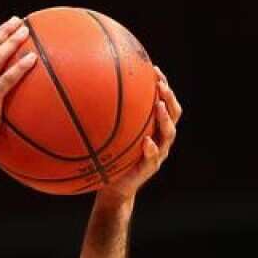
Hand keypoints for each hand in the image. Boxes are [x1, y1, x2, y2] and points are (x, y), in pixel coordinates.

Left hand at [97, 66, 181, 203]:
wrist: (113, 188)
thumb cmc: (110, 158)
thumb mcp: (108, 136)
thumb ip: (105, 118)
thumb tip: (84, 93)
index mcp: (153, 128)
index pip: (164, 102)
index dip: (163, 86)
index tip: (153, 69)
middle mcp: (159, 138)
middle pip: (174, 114)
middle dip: (169, 98)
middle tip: (161, 85)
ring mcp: (157, 154)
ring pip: (169, 135)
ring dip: (165, 119)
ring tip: (159, 106)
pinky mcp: (149, 169)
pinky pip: (153, 158)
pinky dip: (151, 150)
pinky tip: (147, 142)